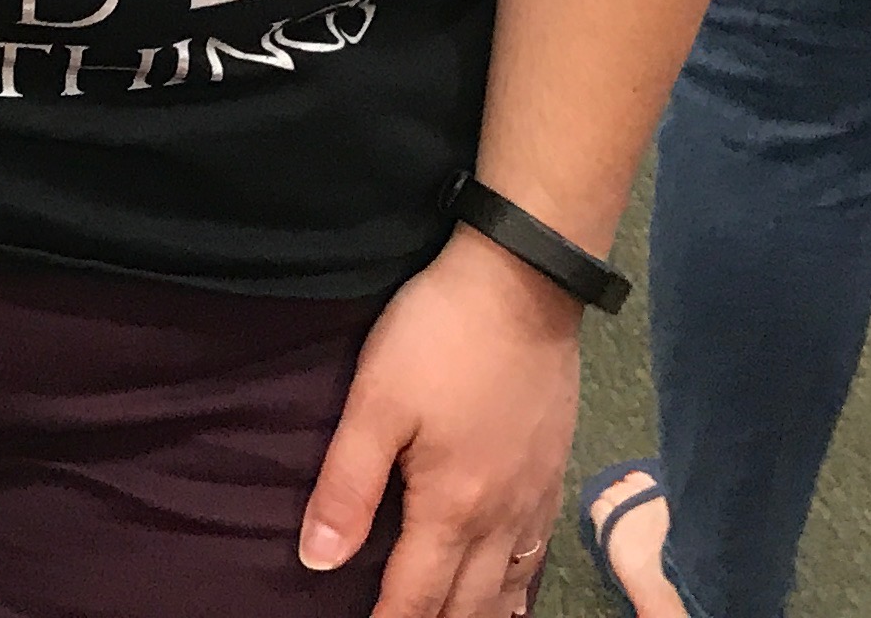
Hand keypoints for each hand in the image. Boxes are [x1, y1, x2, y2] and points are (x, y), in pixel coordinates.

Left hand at [302, 234, 583, 617]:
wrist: (523, 284)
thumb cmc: (439, 337)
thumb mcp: (375, 402)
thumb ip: (346, 486)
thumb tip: (318, 562)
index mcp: (452, 509)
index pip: (415, 598)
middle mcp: (500, 519)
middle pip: (467, 607)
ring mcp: (534, 497)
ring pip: (509, 589)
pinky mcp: (552, 472)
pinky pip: (537, 556)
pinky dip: (519, 590)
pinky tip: (511, 595)